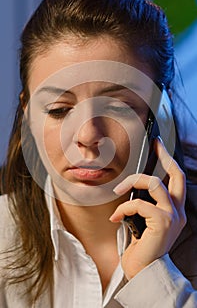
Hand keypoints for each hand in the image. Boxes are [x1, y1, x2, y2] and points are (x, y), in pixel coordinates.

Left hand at [109, 138, 185, 278]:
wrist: (144, 272)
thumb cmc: (142, 246)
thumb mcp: (144, 220)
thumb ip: (144, 203)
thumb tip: (131, 186)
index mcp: (175, 210)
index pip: (176, 179)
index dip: (168, 160)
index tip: (159, 146)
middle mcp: (178, 211)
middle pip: (176, 174)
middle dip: (165, 155)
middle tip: (155, 144)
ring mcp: (172, 216)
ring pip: (153, 183)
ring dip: (132, 182)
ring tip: (118, 191)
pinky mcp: (162, 223)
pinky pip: (139, 204)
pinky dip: (124, 208)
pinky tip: (116, 218)